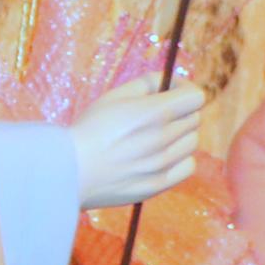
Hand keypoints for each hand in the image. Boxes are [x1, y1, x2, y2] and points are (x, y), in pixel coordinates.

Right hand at [70, 76, 201, 209]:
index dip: (184, 90)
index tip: (171, 92)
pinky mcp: (159, 184)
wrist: (69, 171)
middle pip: (194, 118)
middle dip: (180, 111)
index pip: (195, 97)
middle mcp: (163, 138)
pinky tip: (161, 156)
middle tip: (157, 114)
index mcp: (153, 113)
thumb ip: (147, 84)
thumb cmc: (88, 130)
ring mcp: (163, 164)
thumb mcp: (114, 97)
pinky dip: (180, 159)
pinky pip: (188, 166)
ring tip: (154, 137)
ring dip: (179, 135)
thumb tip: (169, 80)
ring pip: (192, 141)